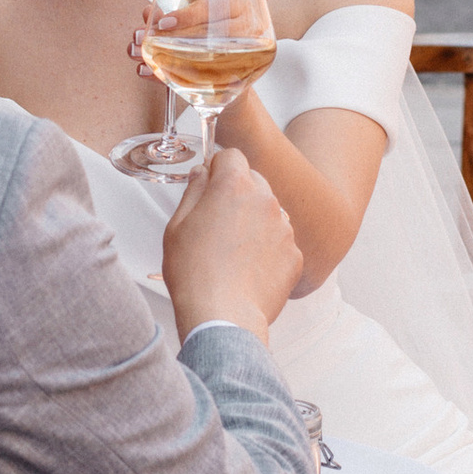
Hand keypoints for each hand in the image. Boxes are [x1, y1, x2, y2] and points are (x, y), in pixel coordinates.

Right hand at [162, 147, 300, 346]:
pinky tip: (248, 269)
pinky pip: (281, 241)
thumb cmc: (194, 273)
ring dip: (255, 222)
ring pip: (270, 211)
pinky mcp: (296, 255)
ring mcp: (285, 228)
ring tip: (232, 252)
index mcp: (234, 186)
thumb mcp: (176, 226)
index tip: (209, 185)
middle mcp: (265, 200)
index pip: (232, 156)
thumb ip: (193, 191)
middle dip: (238, 194)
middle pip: (254, 181)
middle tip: (218, 223)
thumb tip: (203, 174)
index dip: (218, 169)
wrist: (223, 316)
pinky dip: (268, 250)